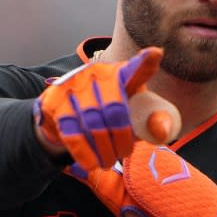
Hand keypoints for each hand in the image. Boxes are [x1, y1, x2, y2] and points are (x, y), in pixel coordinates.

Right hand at [34, 47, 178, 169]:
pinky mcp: (54, 101)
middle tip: (124, 154)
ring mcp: (73, 85)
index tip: (156, 54)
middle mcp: (96, 74)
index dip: (145, 63)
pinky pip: (72, 133)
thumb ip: (151, 122)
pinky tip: (92, 163)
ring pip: (93, 124)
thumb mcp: (133, 116)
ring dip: (104, 150)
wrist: (63, 116)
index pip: (135, 68)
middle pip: (114, 110)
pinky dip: (85, 153)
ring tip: (109, 161)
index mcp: (121, 73)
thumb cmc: (109, 115)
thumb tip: (162, 132)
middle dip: (122, 139)